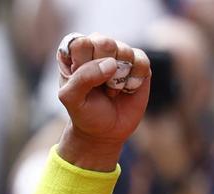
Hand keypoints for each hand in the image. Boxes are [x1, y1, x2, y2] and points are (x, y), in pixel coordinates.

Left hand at [55, 34, 150, 170]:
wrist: (105, 130)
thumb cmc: (84, 112)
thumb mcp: (72, 100)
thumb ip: (82, 79)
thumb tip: (111, 63)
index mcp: (73, 54)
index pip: (79, 43)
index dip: (83, 63)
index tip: (82, 81)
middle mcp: (96, 48)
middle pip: (104, 43)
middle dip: (102, 70)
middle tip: (99, 87)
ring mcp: (118, 53)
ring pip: (124, 50)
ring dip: (118, 77)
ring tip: (111, 90)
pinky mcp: (138, 61)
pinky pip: (142, 60)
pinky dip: (135, 78)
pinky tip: (127, 89)